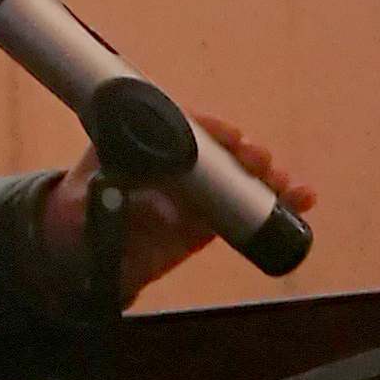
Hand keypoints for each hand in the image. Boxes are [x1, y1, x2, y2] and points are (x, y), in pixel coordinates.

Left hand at [40, 113, 315, 304]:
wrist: (82, 253)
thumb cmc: (77, 214)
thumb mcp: (80, 205)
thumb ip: (98, 203)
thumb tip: (120, 202)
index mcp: (147, 145)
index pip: (185, 126)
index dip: (211, 129)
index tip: (230, 138)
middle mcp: (178, 161)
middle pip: (221, 149)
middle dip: (246, 153)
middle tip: (260, 163)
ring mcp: (197, 189)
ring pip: (241, 176)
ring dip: (270, 178)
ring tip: (290, 188)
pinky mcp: (209, 218)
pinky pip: (246, 207)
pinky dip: (276, 203)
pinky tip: (302, 202)